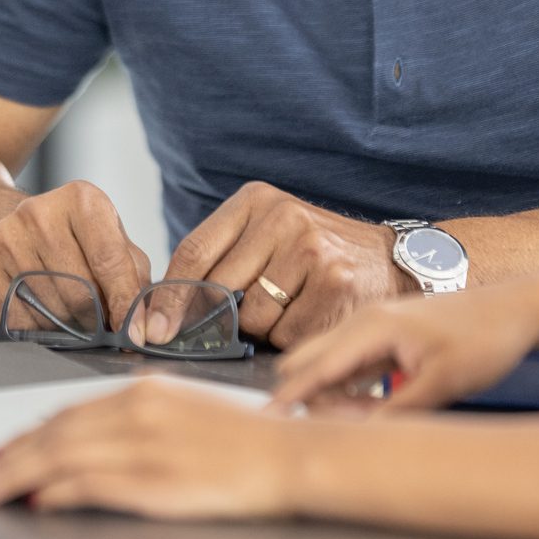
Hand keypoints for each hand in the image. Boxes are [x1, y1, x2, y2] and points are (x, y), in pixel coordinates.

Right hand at [0, 180, 152, 332]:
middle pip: (79, 291)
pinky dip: (39, 330)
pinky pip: (18, 319)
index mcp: (81, 200)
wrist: (5, 221)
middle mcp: (39, 213)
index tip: (136, 333)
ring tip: (75, 318)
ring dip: (70, 327)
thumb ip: (133, 276)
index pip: (109, 259)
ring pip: (49, 309)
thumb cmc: (72, 237)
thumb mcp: (111, 239)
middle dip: (97, 320)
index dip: (125, 303)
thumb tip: (146, 326)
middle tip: (103, 326)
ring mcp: (5, 237)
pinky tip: (46, 317)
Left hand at [0, 378, 298, 518]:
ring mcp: (144, 446)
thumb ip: (138, 417)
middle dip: (11, 457)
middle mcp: (138, 411)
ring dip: (19, 476)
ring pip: (62, 458)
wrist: (287, 456)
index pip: (70, 412)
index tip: (5, 450)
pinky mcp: (153, 481)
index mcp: (145, 390)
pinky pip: (90, 485)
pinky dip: (58, 493)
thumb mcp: (185, 409)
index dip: (30, 433)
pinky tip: (39, 501)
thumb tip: (90, 440)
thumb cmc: (245, 439)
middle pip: (56, 434)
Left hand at [156, 183, 410, 349]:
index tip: (150, 330)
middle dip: (217, 320)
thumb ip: (220, 262)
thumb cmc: (316, 255)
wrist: (389, 261)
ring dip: (265, 328)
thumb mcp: (266, 236)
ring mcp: (311, 250)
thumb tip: (161, 318)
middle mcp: (283, 218)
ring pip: (253, 318)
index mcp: (256, 200)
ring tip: (294, 305)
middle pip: (218, 290)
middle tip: (235, 323)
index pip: (193, 252)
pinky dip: (293, 337)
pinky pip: (287, 334)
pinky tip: (314, 315)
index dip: (167, 299)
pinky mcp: (335, 284)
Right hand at [271, 284, 538, 412]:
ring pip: (328, 366)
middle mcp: (364, 322)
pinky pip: (350, 367)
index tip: (262, 425)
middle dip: (309, 401)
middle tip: (343, 434)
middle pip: (308, 363)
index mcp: (372, 327)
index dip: (288, 400)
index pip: (315, 368)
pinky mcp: (386, 339)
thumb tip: (357, 441)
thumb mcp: (445, 383)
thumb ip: (397, 413)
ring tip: (370, 423)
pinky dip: (349, 391)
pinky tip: (374, 412)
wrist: (520, 309)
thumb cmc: (486, 340)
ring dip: (332, 398)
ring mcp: (374, 328)